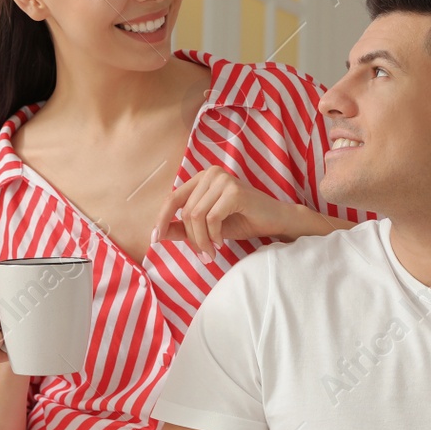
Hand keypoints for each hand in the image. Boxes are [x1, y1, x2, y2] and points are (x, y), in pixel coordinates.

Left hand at [152, 168, 298, 262]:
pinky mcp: (234, 191)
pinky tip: (221, 244)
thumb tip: (159, 235)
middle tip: (203, 255)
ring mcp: (223, 180)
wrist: (275, 221)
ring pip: (196, 215)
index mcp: (202, 178)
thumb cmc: (243, 221)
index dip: (162, 219)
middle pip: (186, 211)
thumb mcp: (208, 227)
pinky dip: (213, 235)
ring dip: (201, 240)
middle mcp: (211, 174)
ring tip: (211, 253)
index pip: (173, 199)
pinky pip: (211, 218)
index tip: (155, 240)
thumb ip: (185, 228)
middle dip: (191, 238)